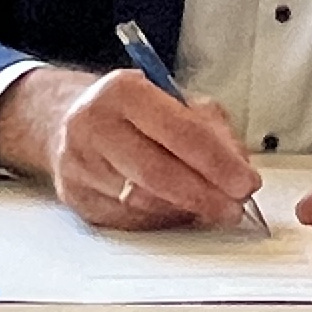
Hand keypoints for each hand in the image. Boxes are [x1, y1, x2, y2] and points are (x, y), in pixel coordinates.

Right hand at [0, 68, 260, 230]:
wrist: (67, 119)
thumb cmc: (128, 111)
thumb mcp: (173, 99)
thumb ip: (210, 129)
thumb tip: (237, 168)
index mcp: (123, 92)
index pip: (180, 132)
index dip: (218, 162)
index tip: (245, 181)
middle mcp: (94, 126)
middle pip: (157, 173)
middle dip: (205, 195)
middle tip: (233, 206)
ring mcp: (80, 164)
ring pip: (142, 202)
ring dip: (185, 210)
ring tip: (210, 207)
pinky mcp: (76, 197)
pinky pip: (128, 219)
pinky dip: (160, 219)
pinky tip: (175, 210)